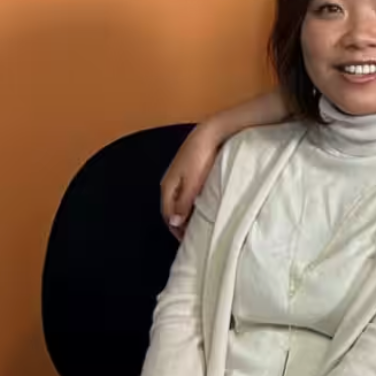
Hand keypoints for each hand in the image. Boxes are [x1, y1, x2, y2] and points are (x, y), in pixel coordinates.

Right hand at [161, 121, 222, 240]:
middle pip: (170, 209)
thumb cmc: (200, 159)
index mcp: (167, 187)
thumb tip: (174, 223)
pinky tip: (199, 207)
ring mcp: (177, 177)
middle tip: (191, 236)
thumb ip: (183, 204)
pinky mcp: (186, 173)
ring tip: (196, 225)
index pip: (167, 214)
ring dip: (184, 214)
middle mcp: (168, 183)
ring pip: (177, 201)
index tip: (186, 241)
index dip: (175, 228)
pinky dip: (188, 204)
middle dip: (178, 223)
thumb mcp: (192, 184)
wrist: (209, 134)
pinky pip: (184, 194)